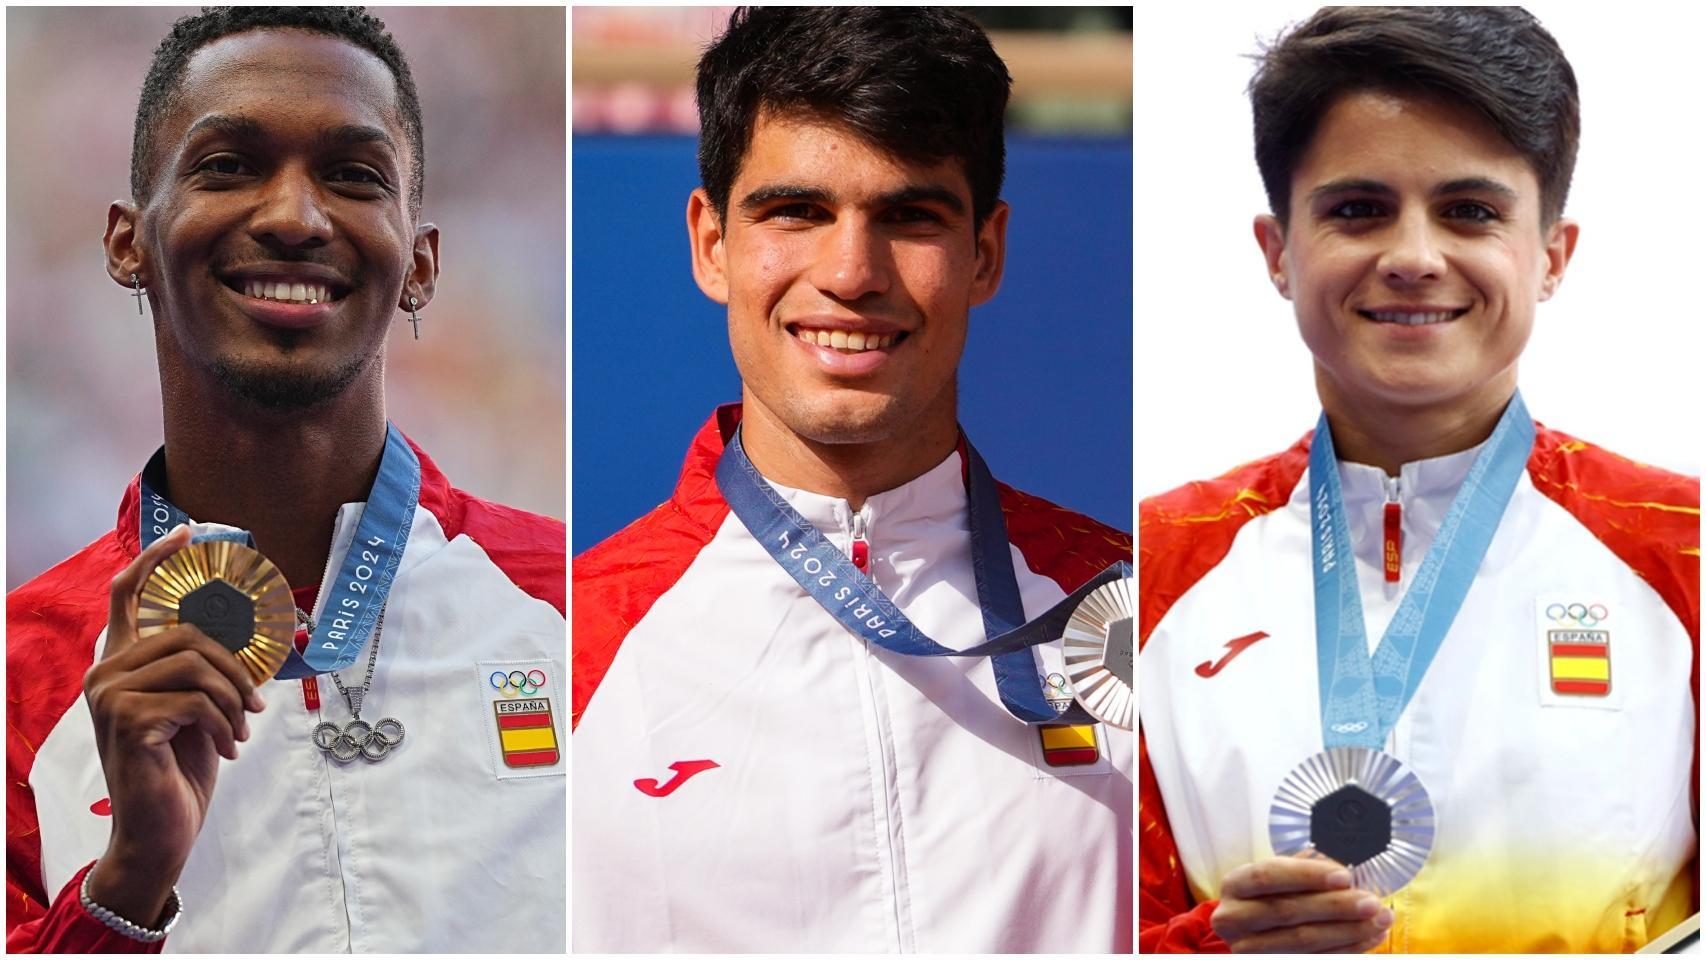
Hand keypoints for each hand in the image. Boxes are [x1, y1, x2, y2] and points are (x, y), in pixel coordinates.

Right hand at [82, 525, 266, 926]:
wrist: (162, 830)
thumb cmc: (181, 768)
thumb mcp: (199, 707)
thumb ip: (206, 668)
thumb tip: (252, 633)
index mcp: (120, 664)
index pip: (127, 595)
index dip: (156, 559)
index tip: (188, 534)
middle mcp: (106, 673)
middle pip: (188, 633)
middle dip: (236, 666)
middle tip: (255, 703)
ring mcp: (111, 696)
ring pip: (197, 664)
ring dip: (234, 699)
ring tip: (241, 729)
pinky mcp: (128, 720)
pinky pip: (198, 699)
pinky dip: (225, 722)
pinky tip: (229, 748)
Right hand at [1210, 857, 1393, 952]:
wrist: (1252, 932)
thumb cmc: (1270, 897)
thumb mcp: (1278, 877)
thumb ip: (1304, 868)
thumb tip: (1345, 863)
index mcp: (1235, 885)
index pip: (1267, 876)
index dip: (1306, 875)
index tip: (1344, 876)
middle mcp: (1235, 918)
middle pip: (1287, 911)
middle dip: (1335, 906)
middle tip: (1371, 902)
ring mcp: (1249, 948)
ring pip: (1303, 942)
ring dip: (1348, 931)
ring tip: (1379, 920)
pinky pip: (1313, 959)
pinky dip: (1346, 949)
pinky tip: (1368, 937)